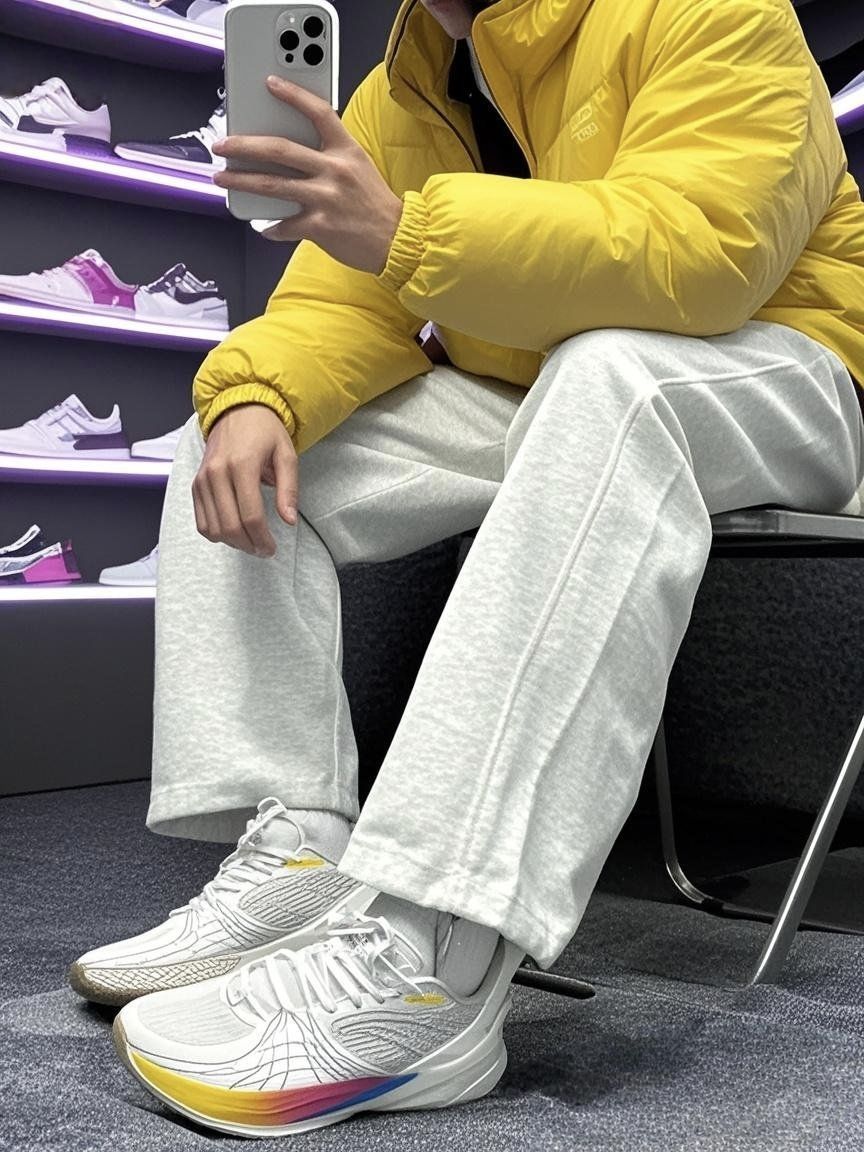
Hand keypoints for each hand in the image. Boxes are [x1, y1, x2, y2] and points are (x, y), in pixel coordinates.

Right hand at [192, 404, 297, 557]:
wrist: (237, 410)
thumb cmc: (266, 432)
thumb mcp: (286, 455)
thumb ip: (288, 489)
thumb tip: (289, 521)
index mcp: (242, 465)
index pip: (250, 515)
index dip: (262, 538)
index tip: (272, 548)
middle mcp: (217, 473)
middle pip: (230, 526)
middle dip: (249, 545)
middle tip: (264, 550)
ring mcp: (202, 480)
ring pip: (213, 528)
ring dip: (233, 543)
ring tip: (251, 543)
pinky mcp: (195, 484)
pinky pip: (200, 521)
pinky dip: (216, 534)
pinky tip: (233, 533)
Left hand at [212, 76, 404, 274]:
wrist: (397, 239)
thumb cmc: (375, 204)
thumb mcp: (359, 167)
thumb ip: (330, 155)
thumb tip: (291, 152)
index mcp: (346, 150)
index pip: (318, 112)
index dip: (293, 94)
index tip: (269, 83)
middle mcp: (334, 170)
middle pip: (280, 149)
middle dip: (244, 146)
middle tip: (222, 144)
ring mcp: (326, 199)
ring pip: (273, 185)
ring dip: (242, 181)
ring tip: (222, 178)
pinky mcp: (320, 227)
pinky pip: (285, 225)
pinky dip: (271, 226)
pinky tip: (263, 225)